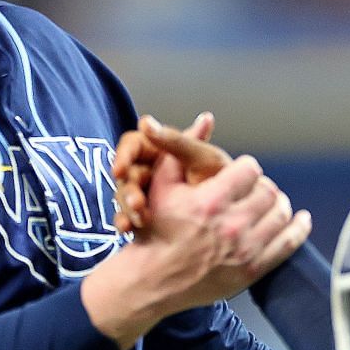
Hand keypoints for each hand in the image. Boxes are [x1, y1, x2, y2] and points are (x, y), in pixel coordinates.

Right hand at [81, 150, 311, 347]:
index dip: (246, 168)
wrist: (153, 280)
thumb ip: (183, 149)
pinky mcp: (253, 269)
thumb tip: (205, 119)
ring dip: (278, 204)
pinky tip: (300, 220)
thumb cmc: (155, 230)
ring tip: (268, 204)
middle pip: (268, 191)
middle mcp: (231, 225)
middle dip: (261, 186)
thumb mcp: (162, 184)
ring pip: (281, 214)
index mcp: (210, 201)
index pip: (250, 169)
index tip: (240, 174)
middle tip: (252, 190)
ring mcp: (245, 249)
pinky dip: (299, 228)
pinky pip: (289, 243)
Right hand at [112, 112, 227, 232]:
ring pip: (124, 198)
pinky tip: (129, 229)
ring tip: (138, 219)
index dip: (123, 157)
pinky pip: (128, 217)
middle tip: (135, 203)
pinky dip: (127, 222)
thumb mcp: (201, 157)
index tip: (119, 170)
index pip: (130, 146)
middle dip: (128, 190)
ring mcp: (142, 191)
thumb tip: (165, 120)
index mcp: (155, 146)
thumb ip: (179, 141)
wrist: (230, 209)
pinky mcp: (142, 213)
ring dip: (127, 208)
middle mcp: (145, 167)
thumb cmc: (218, 175)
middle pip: (124, 175)